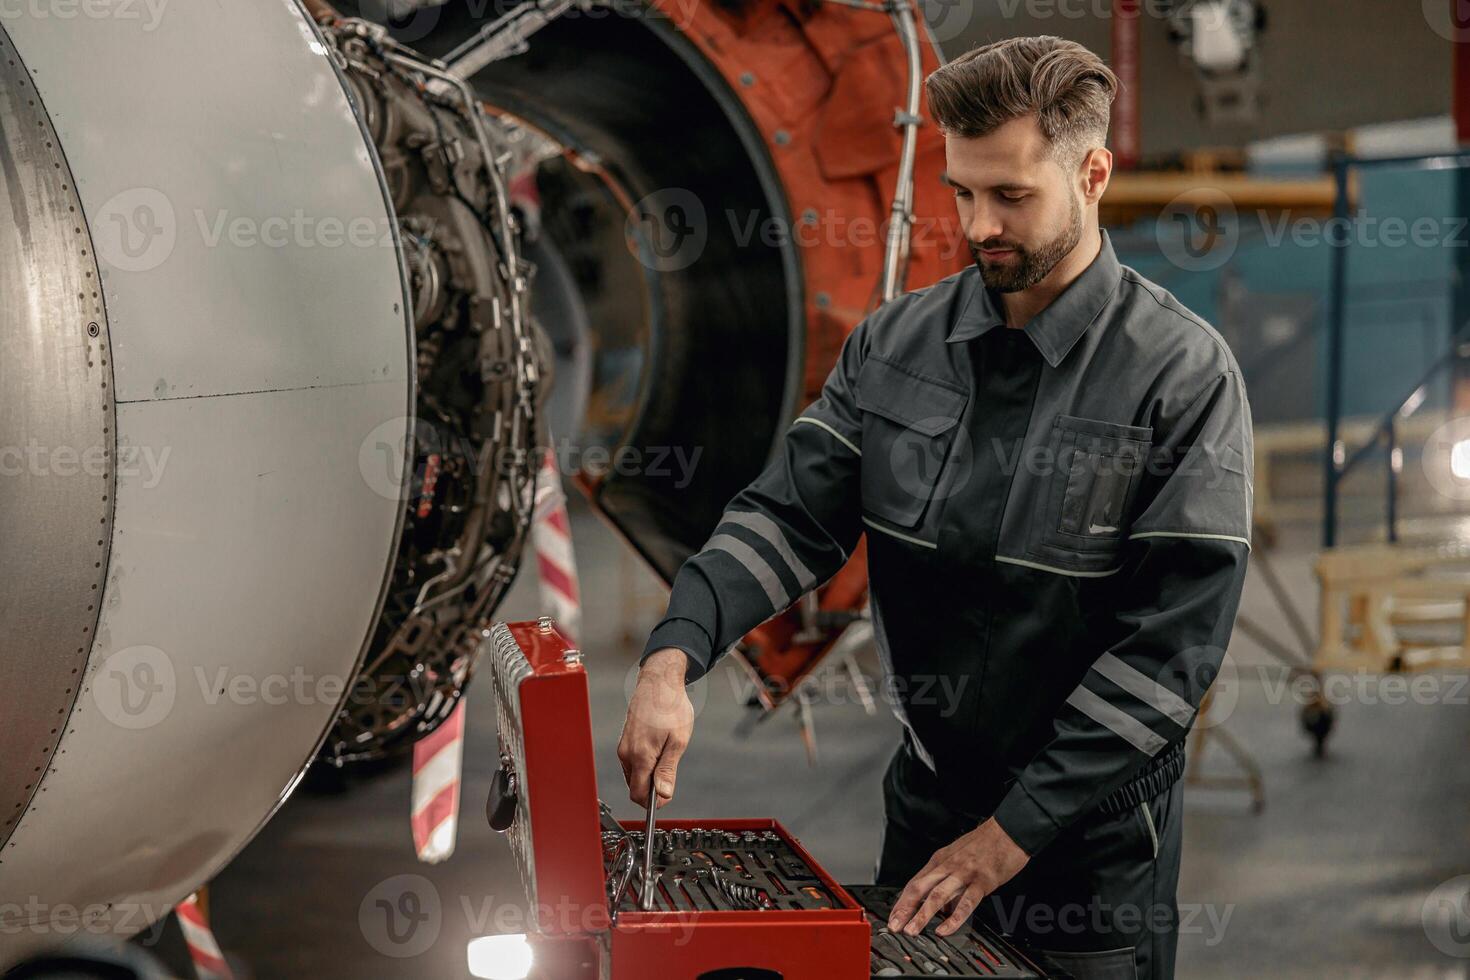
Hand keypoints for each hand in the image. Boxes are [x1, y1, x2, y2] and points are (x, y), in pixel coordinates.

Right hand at [616, 648, 694, 809]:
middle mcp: (626, 753)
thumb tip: (663, 794)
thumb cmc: (670, 707)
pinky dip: (644, 764)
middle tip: (670, 774)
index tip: (666, 798)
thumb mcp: (678, 741)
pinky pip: (632, 762)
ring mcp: (623, 746)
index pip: (638, 794)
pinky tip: (657, 749)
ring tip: (665, 755)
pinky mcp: (624, 741)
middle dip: (651, 789)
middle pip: (635, 786)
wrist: (658, 682)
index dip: (653, 802)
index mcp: (640, 756)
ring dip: (648, 775)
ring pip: (633, 775)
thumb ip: (668, 770)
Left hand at [887, 817, 1029, 937]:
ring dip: (922, 915)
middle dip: (904, 909)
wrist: (1009, 830)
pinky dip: (953, 918)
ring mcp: (963, 873)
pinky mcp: (981, 881)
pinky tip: (945, 929)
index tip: (893, 917)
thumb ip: (948, 879)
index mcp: (940, 860)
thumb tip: (942, 905)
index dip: (902, 901)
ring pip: (937, 896)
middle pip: (919, 888)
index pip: (915, 883)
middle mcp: (947, 866)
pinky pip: (965, 903)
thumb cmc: (986, 843)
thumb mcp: (959, 856)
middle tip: (894, 926)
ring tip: (912, 930)